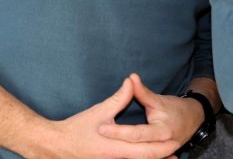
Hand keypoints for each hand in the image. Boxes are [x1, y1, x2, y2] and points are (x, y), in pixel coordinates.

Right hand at [29, 77, 179, 158]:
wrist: (55, 145)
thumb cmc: (76, 129)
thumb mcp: (99, 112)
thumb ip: (118, 98)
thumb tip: (131, 81)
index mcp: (115, 148)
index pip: (144, 149)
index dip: (161, 146)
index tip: (174, 140)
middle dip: (161, 155)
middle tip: (177, 149)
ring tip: (170, 157)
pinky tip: (147, 158)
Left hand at [97, 73, 202, 154]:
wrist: (194, 119)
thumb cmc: (176, 109)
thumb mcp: (158, 100)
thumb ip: (142, 92)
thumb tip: (130, 77)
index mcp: (161, 131)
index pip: (136, 134)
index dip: (118, 132)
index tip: (101, 127)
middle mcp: (161, 145)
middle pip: (136, 151)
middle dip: (117, 145)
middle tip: (98, 137)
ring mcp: (161, 153)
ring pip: (141, 158)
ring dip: (124, 156)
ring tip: (101, 152)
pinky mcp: (159, 156)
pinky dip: (135, 158)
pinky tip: (118, 156)